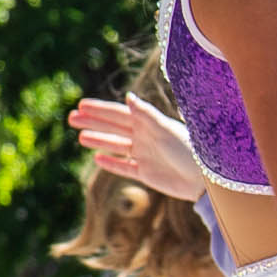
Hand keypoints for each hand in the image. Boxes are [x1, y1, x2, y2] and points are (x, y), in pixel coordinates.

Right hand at [66, 90, 209, 199]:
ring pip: (116, 146)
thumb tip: (128, 96)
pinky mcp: (147, 174)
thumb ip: (146, 115)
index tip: (81, 105)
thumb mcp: (166, 130)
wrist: (205, 180)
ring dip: (99, 140)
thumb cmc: (190, 150)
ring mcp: (145, 155)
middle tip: (71, 118)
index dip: (100, 109)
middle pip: (114, 128)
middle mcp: (145, 137)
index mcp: (149, 124)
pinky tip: (97, 158)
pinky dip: (111, 162)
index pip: (119, 113)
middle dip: (93, 122)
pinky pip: (124, 167)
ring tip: (80, 137)